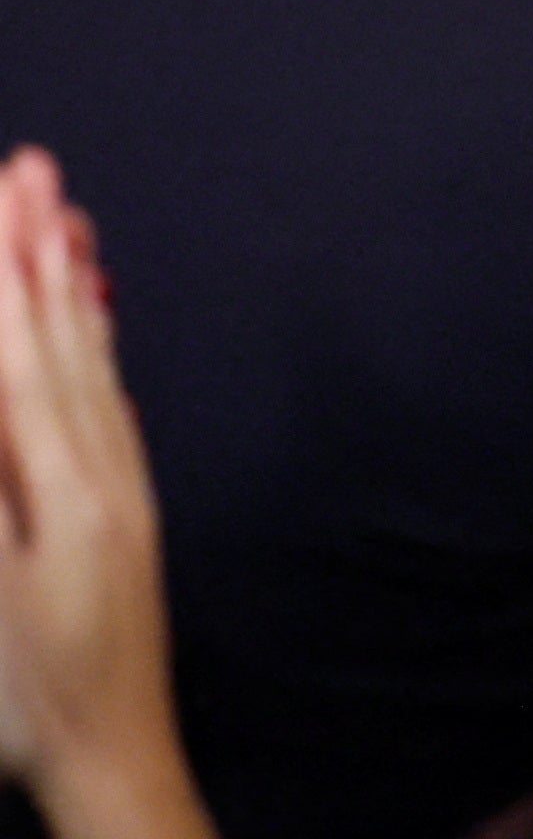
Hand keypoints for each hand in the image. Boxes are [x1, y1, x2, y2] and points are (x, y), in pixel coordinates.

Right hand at [0, 152, 196, 838]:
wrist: (115, 759)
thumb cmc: (30, 698)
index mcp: (57, 485)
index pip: (17, 356)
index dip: (0, 275)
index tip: (1, 194)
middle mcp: (100, 470)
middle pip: (61, 340)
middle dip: (38, 252)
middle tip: (34, 166)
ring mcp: (121, 490)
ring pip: (93, 366)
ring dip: (73, 288)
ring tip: (68, 218)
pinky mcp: (127, 516)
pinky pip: (109, 409)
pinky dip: (96, 353)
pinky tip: (96, 332)